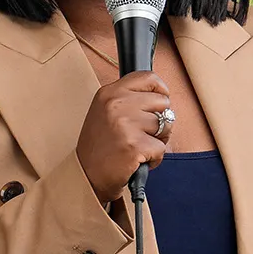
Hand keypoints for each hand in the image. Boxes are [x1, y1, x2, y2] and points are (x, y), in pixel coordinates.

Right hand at [76, 70, 171, 204]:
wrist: (87, 176)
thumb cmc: (99, 145)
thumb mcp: (105, 111)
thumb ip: (129, 98)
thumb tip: (161, 94)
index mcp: (109, 93)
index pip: (147, 77)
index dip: (160, 89)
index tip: (159, 100)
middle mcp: (116, 104)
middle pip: (162, 101)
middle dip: (160, 119)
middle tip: (143, 133)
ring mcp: (126, 124)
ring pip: (166, 124)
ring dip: (158, 139)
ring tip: (138, 146)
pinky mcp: (135, 145)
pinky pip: (162, 147)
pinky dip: (155, 158)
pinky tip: (138, 159)